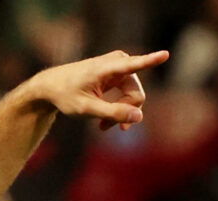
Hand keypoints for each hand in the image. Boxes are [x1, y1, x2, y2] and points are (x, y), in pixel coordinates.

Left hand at [24, 50, 168, 130]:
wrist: (51, 87)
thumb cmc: (66, 95)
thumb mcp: (86, 109)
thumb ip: (113, 113)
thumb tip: (139, 117)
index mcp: (106, 68)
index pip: (133, 65)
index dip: (150, 61)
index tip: (166, 54)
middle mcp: (116, 63)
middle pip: (135, 93)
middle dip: (125, 112)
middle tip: (106, 128)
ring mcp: (118, 67)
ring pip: (133, 95)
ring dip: (121, 113)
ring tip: (104, 127)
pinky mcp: (117, 74)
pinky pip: (127, 94)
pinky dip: (118, 108)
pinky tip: (105, 123)